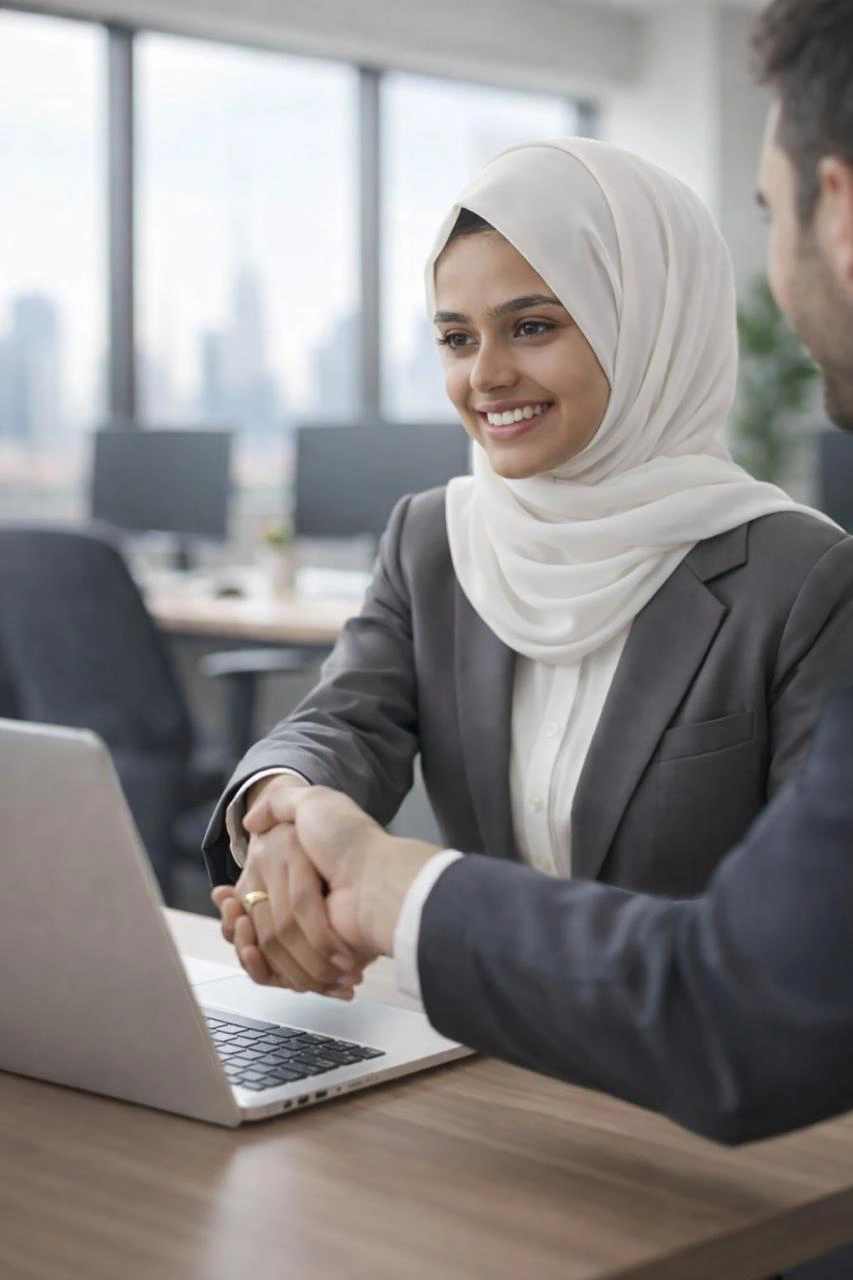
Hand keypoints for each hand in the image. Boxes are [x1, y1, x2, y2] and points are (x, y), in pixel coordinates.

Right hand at [243, 785, 439, 957]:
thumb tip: (251, 821)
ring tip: (240, 925)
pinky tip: (251, 949)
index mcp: (297, 874)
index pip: (253, 896)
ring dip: (244, 942)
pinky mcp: (316, 957)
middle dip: (236, 922)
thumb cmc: (348, 839)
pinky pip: (275, 970)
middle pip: (253, 924)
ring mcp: (310, 932)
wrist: (376, 875)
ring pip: (260, 948)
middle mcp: (303, 905)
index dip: (234, 901)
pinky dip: (259, 965)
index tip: (225, 897)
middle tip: (232, 910)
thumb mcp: (313, 803)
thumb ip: (279, 803)